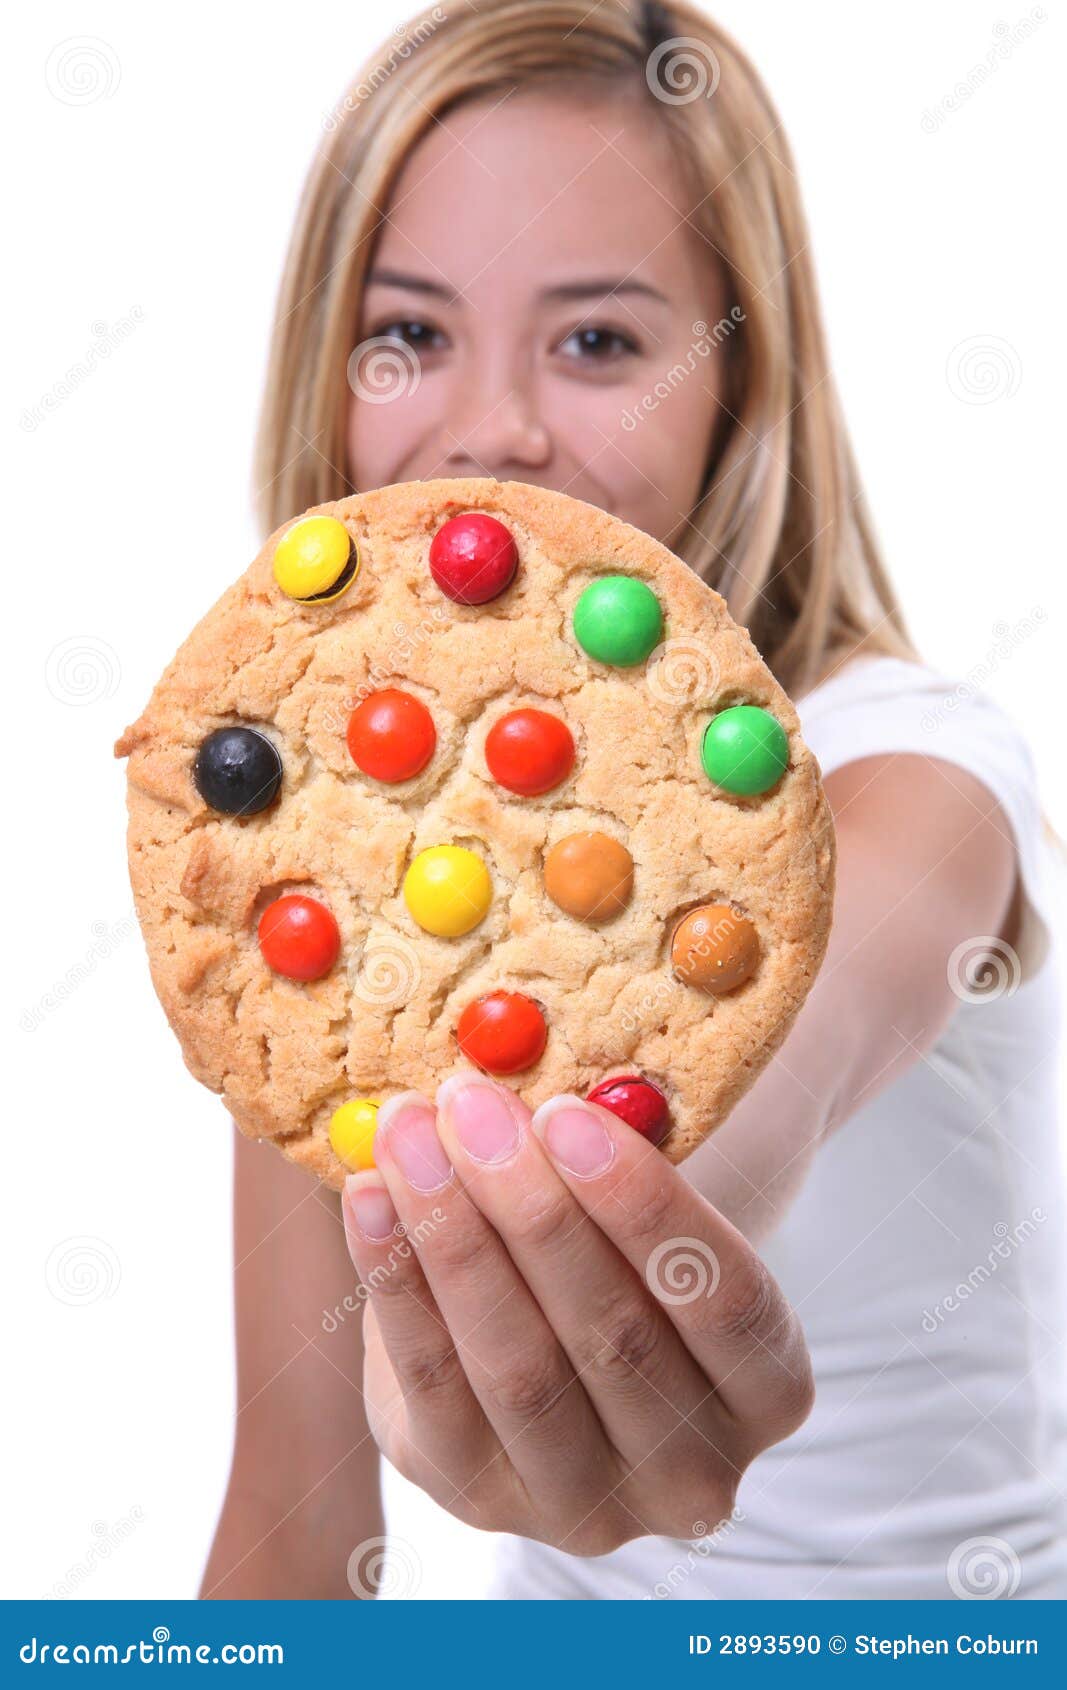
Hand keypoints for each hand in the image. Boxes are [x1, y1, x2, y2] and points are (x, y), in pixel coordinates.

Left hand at [341, 1074, 812, 1555]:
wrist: (560, 1333)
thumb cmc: (625, 1240)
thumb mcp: (658, 1202)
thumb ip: (630, 1153)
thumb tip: (548, 1062)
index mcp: (771, 1392)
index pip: (726, 1303)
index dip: (645, 1207)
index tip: (566, 1113)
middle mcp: (693, 1475)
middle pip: (611, 1337)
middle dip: (530, 1208)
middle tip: (470, 1105)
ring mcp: (582, 1505)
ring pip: (515, 1369)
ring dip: (452, 1237)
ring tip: (408, 1134)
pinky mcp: (475, 1496)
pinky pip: (428, 1387)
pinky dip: (395, 1281)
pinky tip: (371, 1196)